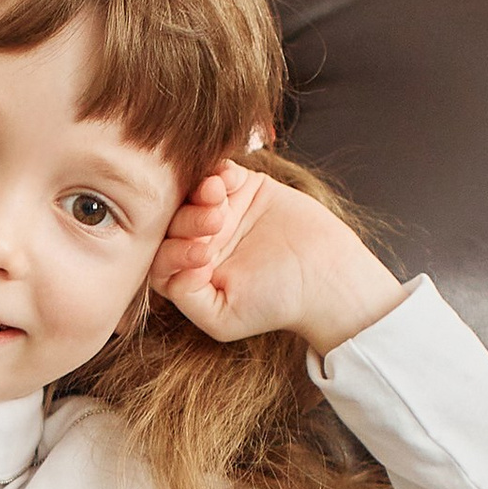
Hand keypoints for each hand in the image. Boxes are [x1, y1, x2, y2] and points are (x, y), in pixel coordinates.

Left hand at [148, 158, 405, 354]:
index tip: (204, 254)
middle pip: (173, 221)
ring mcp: (220, 211)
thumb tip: (171, 270)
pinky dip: (219, 171)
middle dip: (188, 220)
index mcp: (188, 272)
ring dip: (200, 193)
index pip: (161, 256)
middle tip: (216, 224)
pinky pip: (221, 171)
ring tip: (219, 200)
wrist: (326, 278)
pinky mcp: (244, 187)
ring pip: (193, 193)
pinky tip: (228, 180)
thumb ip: (187, 299)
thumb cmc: (276, 304)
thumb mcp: (223, 318)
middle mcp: (199, 240)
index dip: (174, 251)